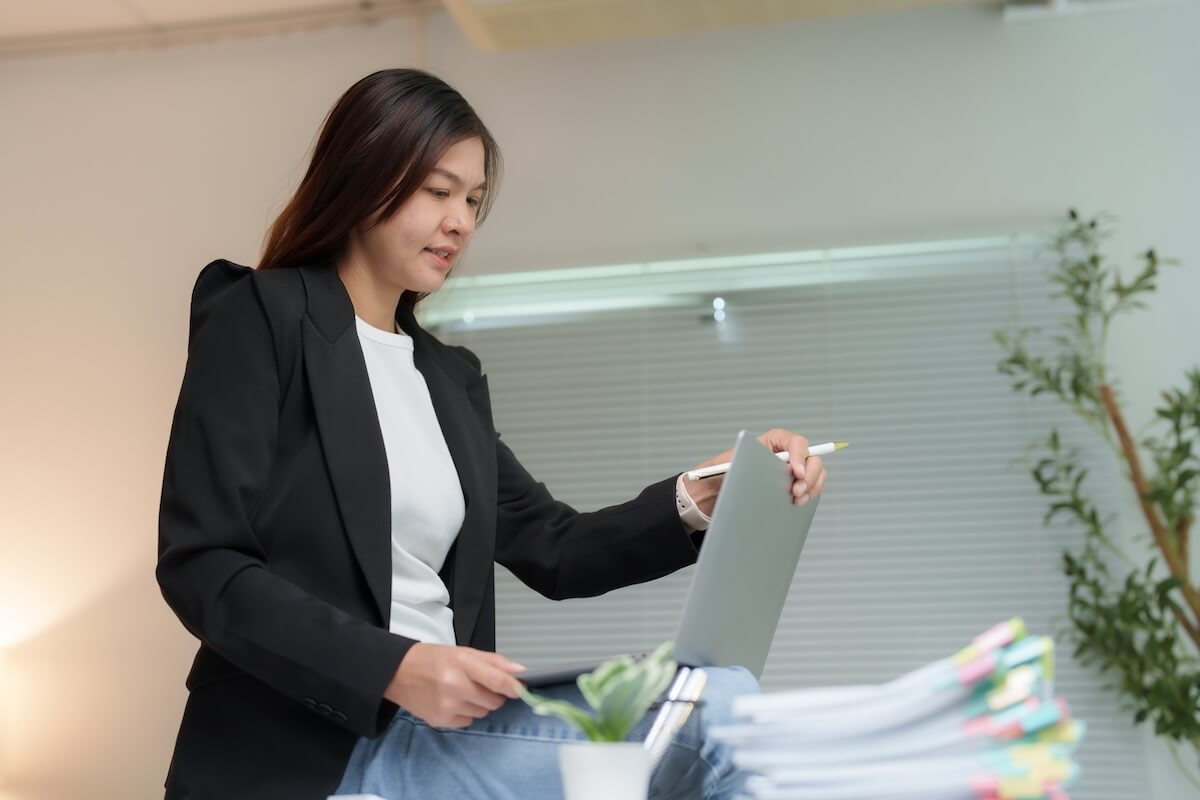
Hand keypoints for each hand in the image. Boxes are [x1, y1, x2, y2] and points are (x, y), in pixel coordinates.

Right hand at [384, 643, 525, 727]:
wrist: (397, 673)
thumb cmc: (433, 659)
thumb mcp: (463, 652)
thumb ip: (494, 662)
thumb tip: (520, 672)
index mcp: (461, 663)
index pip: (498, 680)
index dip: (514, 687)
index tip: (522, 689)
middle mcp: (454, 686)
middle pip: (494, 701)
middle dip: (494, 694)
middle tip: (481, 684)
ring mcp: (447, 706)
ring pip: (483, 713)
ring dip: (480, 704)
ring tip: (463, 691)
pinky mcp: (440, 721)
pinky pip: (468, 721)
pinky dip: (466, 713)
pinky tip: (453, 701)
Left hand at [684, 428, 827, 515]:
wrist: (716, 490)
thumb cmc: (721, 473)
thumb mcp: (728, 465)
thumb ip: (745, 463)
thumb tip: (762, 468)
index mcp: (772, 442)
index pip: (795, 442)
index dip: (799, 454)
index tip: (795, 472)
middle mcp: (786, 454)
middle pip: (811, 457)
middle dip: (808, 474)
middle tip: (797, 491)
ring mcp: (793, 470)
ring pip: (816, 472)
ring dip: (812, 486)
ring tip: (798, 499)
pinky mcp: (794, 485)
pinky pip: (813, 486)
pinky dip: (811, 494)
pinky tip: (799, 503)